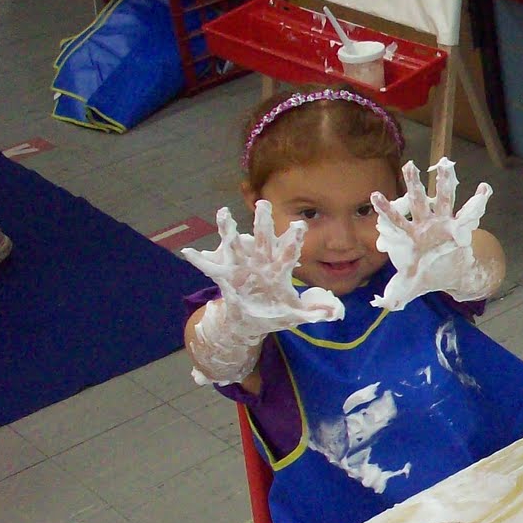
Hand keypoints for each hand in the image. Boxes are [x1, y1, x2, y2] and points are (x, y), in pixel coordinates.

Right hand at [182, 203, 343, 383]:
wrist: (252, 320)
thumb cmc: (276, 311)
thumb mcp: (294, 314)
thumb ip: (314, 312)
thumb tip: (335, 313)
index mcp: (279, 268)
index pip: (289, 251)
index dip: (294, 239)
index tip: (300, 225)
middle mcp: (261, 262)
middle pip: (263, 239)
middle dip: (263, 222)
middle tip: (263, 202)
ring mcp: (242, 266)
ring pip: (235, 244)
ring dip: (228, 229)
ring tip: (223, 213)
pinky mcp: (225, 275)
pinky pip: (210, 267)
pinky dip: (199, 260)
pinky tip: (188, 252)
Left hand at [371, 159, 495, 309]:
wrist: (446, 275)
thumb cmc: (423, 277)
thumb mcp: (408, 288)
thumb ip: (394, 295)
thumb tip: (379, 304)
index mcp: (410, 237)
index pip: (396, 222)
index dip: (386, 210)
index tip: (375, 196)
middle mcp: (425, 225)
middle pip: (418, 202)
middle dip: (414, 184)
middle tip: (410, 165)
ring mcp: (443, 223)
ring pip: (444, 199)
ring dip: (445, 182)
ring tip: (447, 165)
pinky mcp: (460, 227)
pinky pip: (469, 213)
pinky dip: (478, 200)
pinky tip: (485, 188)